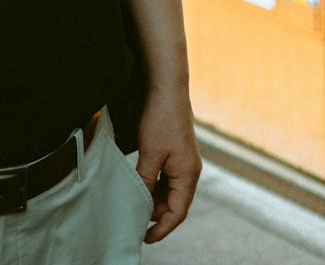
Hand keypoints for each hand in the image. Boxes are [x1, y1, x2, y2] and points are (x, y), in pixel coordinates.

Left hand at [134, 87, 202, 243]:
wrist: (167, 88)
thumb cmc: (161, 119)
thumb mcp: (150, 154)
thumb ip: (145, 181)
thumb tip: (139, 203)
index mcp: (188, 175)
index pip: (177, 212)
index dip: (162, 228)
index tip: (145, 238)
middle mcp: (190, 170)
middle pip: (174, 203)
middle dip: (156, 215)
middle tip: (134, 220)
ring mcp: (184, 160)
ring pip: (169, 191)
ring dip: (153, 199)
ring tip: (134, 203)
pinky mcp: (177, 152)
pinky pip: (167, 177)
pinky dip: (154, 185)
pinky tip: (140, 184)